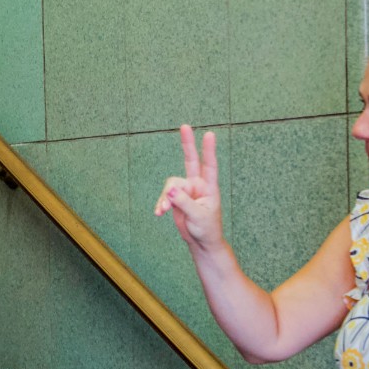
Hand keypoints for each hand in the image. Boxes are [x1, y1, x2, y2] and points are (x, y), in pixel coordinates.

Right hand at [153, 125, 223, 251]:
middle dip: (187, 144)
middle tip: (185, 126)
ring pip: (171, 185)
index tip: (210, 134)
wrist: (201, 242)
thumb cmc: (206, 229)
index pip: (209, 165)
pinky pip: (165, 196)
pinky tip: (159, 213)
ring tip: (163, 211)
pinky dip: (161, 204)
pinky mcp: (176, 199)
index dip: (208, 150)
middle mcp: (197, 185)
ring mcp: (186, 191)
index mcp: (209, 188)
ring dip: (165, 198)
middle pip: (190, 160)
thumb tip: (169, 190)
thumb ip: (184, 202)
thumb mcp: (197, 216)